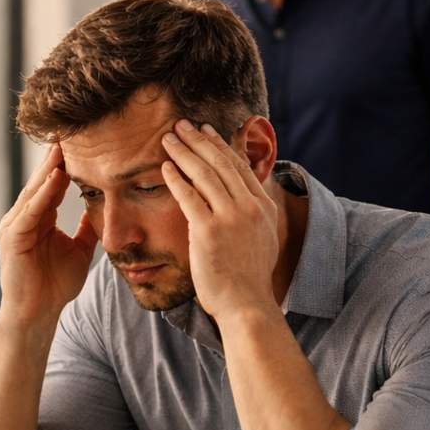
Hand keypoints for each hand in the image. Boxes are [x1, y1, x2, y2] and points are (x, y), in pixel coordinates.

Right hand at [0, 143, 97, 326]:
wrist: (38, 314)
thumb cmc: (55, 285)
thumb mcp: (80, 249)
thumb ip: (87, 227)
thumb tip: (102, 207)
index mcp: (40, 217)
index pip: (54, 182)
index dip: (68, 161)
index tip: (86, 140)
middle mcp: (25, 216)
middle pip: (42, 179)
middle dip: (57, 156)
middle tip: (72, 128)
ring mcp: (16, 225)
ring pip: (35, 189)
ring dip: (50, 167)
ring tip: (65, 144)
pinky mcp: (13, 237)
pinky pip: (30, 210)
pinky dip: (43, 193)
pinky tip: (56, 177)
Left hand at [160, 120, 278, 319]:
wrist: (246, 305)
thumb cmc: (249, 278)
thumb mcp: (263, 240)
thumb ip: (253, 216)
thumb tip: (242, 199)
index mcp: (264, 207)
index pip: (239, 167)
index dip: (221, 146)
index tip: (207, 131)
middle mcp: (250, 207)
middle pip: (221, 163)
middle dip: (199, 140)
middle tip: (183, 124)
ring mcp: (230, 217)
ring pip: (204, 174)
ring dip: (184, 151)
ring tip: (169, 138)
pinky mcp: (208, 230)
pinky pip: (188, 196)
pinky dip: (176, 178)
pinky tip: (165, 166)